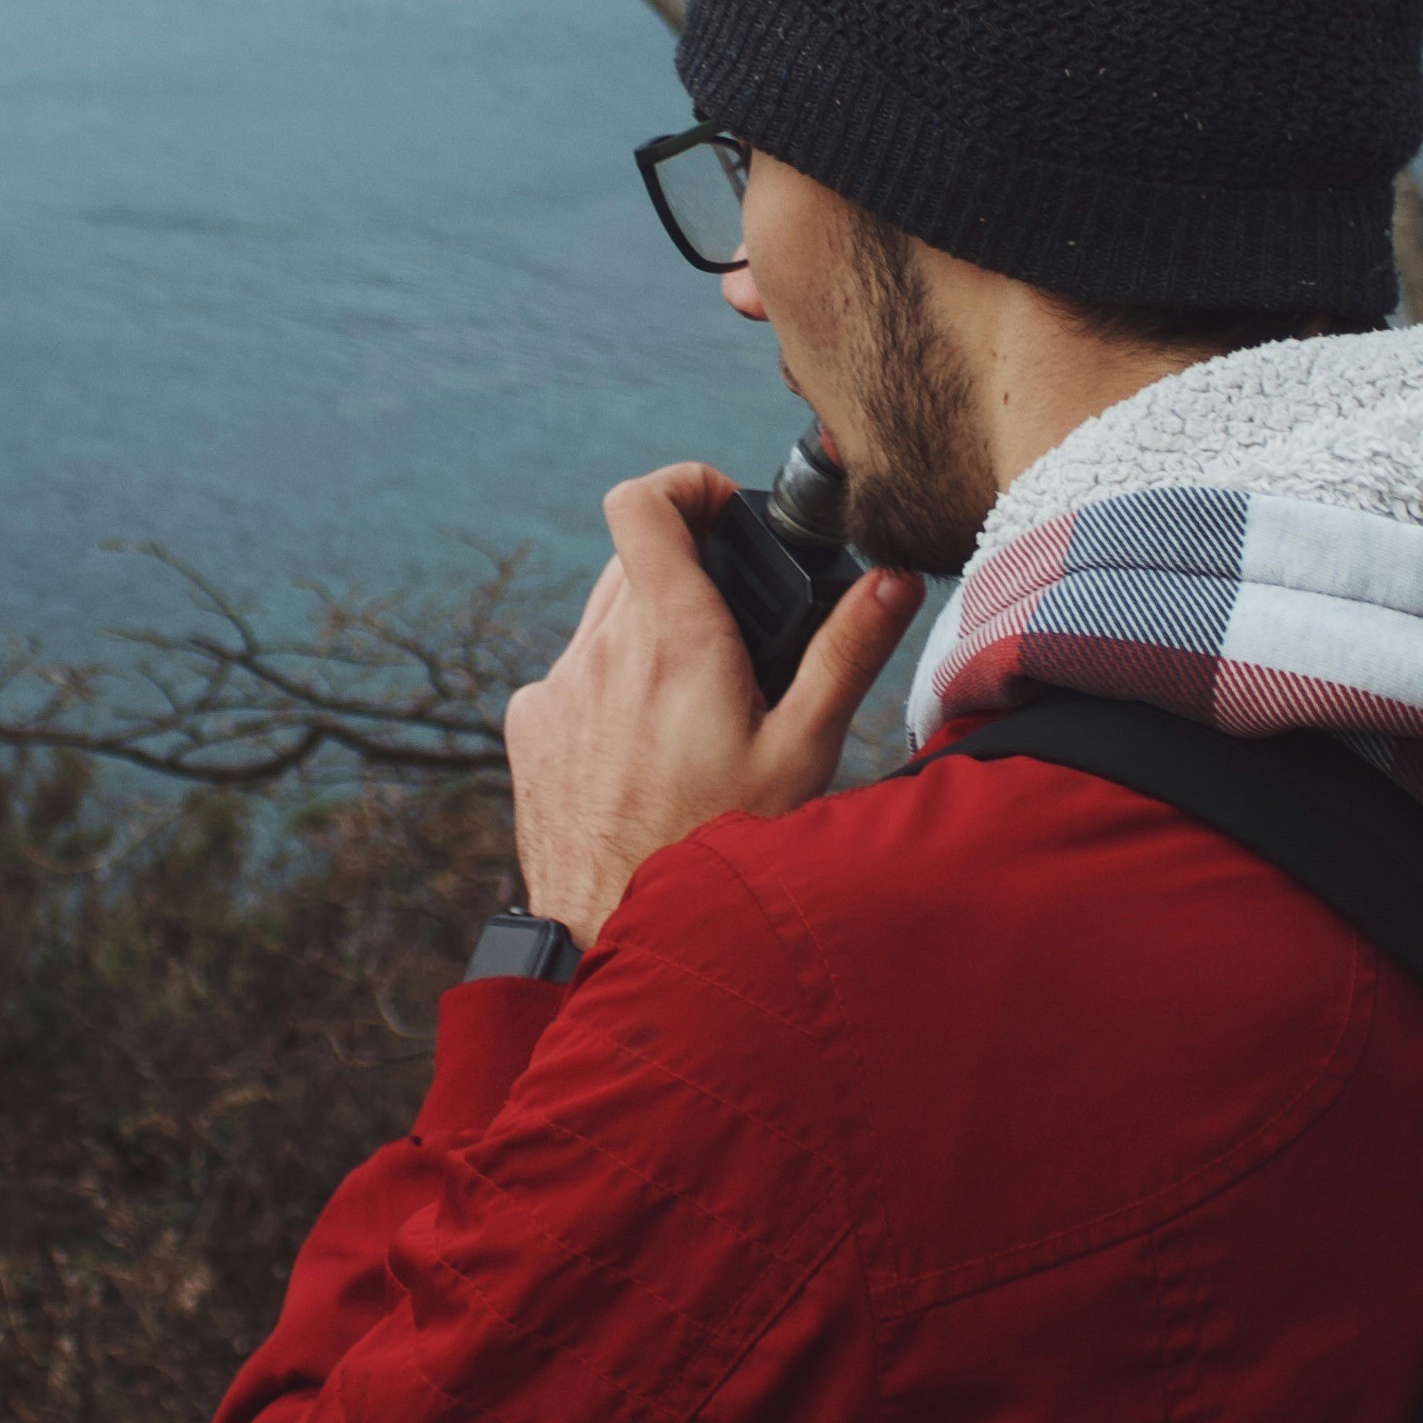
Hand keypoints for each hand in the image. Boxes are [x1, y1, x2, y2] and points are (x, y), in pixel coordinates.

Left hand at [500, 462, 929, 944]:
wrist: (616, 936)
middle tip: (736, 635)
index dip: (684, 485)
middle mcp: (602, 650)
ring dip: (648, 632)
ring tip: (695, 706)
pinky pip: (572, 671)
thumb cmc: (718, 849)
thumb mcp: (802, 754)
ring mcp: (556, 687)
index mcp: (674, 640)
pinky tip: (644, 750)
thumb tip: (893, 581)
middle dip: (686, 574)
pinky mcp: (528, 726)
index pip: (644, 503)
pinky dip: (609, 684)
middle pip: (635, 559)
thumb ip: (846, 656)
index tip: (722, 511)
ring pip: (603, 616)